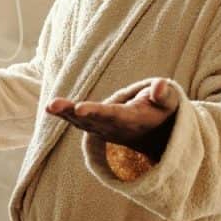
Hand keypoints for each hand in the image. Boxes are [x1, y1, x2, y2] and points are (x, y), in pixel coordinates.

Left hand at [45, 78, 180, 161]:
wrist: (158, 134)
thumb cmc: (162, 111)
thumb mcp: (170, 102)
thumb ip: (165, 94)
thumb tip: (159, 86)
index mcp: (133, 119)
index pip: (113, 115)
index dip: (96, 112)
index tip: (80, 109)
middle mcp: (116, 127)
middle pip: (92, 120)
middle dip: (72, 112)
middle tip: (53, 106)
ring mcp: (105, 129)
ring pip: (82, 122)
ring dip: (65, 114)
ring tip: (50, 106)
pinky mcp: (98, 127)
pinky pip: (80, 121)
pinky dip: (66, 115)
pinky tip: (52, 108)